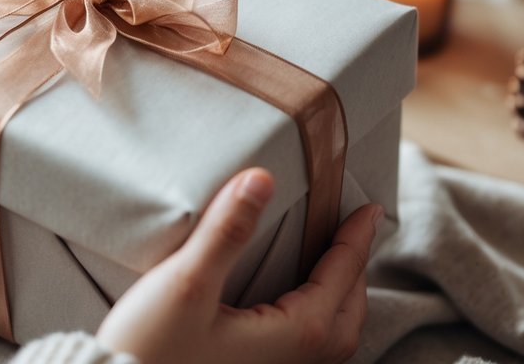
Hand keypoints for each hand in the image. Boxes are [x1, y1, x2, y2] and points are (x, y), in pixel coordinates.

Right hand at [96, 169, 380, 363]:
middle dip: (355, 270)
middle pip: (348, 312)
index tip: (370, 208)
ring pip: (332, 335)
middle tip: (355, 232)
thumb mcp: (186, 283)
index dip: (356, 238)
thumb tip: (261, 178)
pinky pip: (307, 346)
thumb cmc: (153, 351)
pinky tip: (293, 306)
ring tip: (330, 265)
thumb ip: (225, 230)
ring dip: (339, 296)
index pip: (341, 276)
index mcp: (296, 334)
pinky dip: (317, 317)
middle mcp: (298, 361)